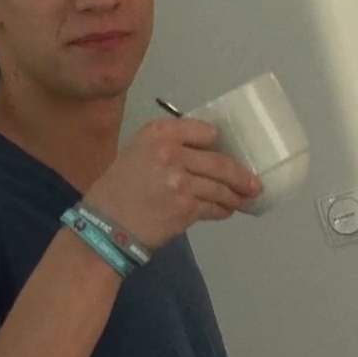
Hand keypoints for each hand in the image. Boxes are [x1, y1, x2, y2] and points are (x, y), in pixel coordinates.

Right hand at [81, 118, 261, 248]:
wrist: (104, 226)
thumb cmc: (117, 190)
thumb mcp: (137, 153)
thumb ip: (169, 148)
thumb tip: (207, 154)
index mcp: (158, 133)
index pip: (205, 131)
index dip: (219, 143)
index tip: (229, 151)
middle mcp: (171, 152)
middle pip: (220, 161)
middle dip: (240, 175)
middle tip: (253, 184)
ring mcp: (180, 181)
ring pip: (220, 187)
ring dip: (235, 196)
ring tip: (244, 199)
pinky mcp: (186, 207)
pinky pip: (213, 207)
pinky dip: (222, 210)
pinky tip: (226, 211)